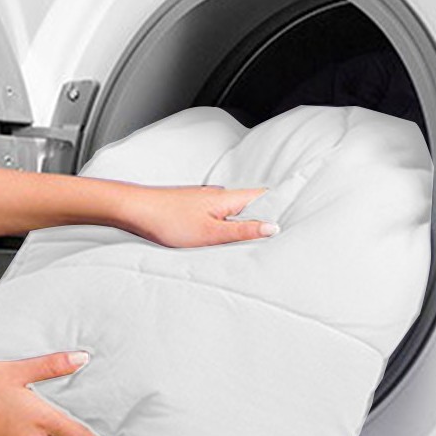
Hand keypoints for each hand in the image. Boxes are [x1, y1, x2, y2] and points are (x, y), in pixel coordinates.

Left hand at [109, 184, 276, 248]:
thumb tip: (273, 228)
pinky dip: (228, 226)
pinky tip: (226, 238)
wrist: (134, 210)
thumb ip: (242, 232)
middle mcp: (219, 195)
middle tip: (284, 232)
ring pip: (234, 212)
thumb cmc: (168, 220)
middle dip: (267, 217)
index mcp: (228, 199)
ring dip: (246, 224)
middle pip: (252, 205)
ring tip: (259, 239)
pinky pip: (219, 217)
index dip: (283, 203)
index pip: (265, 196)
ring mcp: (205, 201)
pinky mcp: (193, 209)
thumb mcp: (210, 233)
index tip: (302, 208)